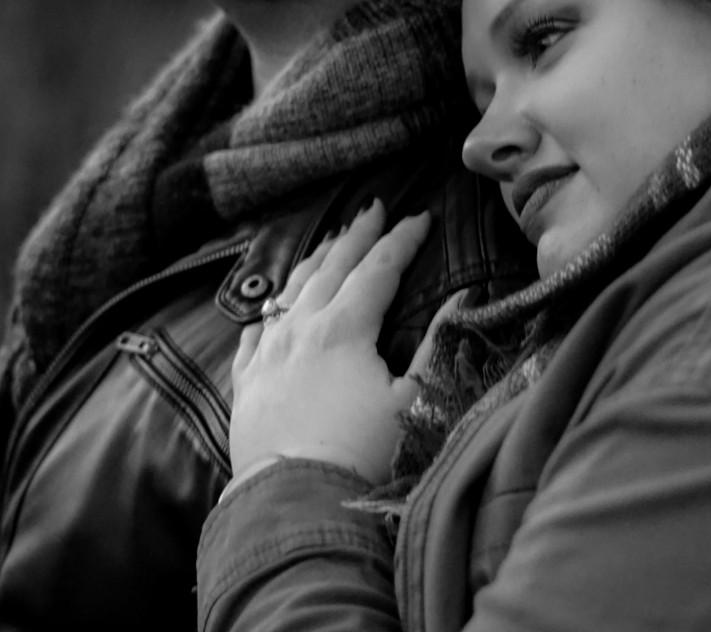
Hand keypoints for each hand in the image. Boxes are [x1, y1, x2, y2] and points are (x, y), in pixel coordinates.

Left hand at [229, 200, 435, 486]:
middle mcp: (301, 327)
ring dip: (315, 261)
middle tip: (374, 207)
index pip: (379, 268)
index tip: (422, 217)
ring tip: (331, 241)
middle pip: (332, 266)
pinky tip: (271, 306)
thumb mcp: (412, 400)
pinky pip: (254, 332)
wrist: (294, 502)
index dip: (403, 240)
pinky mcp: (246, 380)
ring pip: (290, 290)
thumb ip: (435, 345)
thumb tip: (464, 299)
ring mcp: (267, 351)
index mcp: (344, 327)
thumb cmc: (361, 453)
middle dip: (357, 234)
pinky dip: (268, 311)